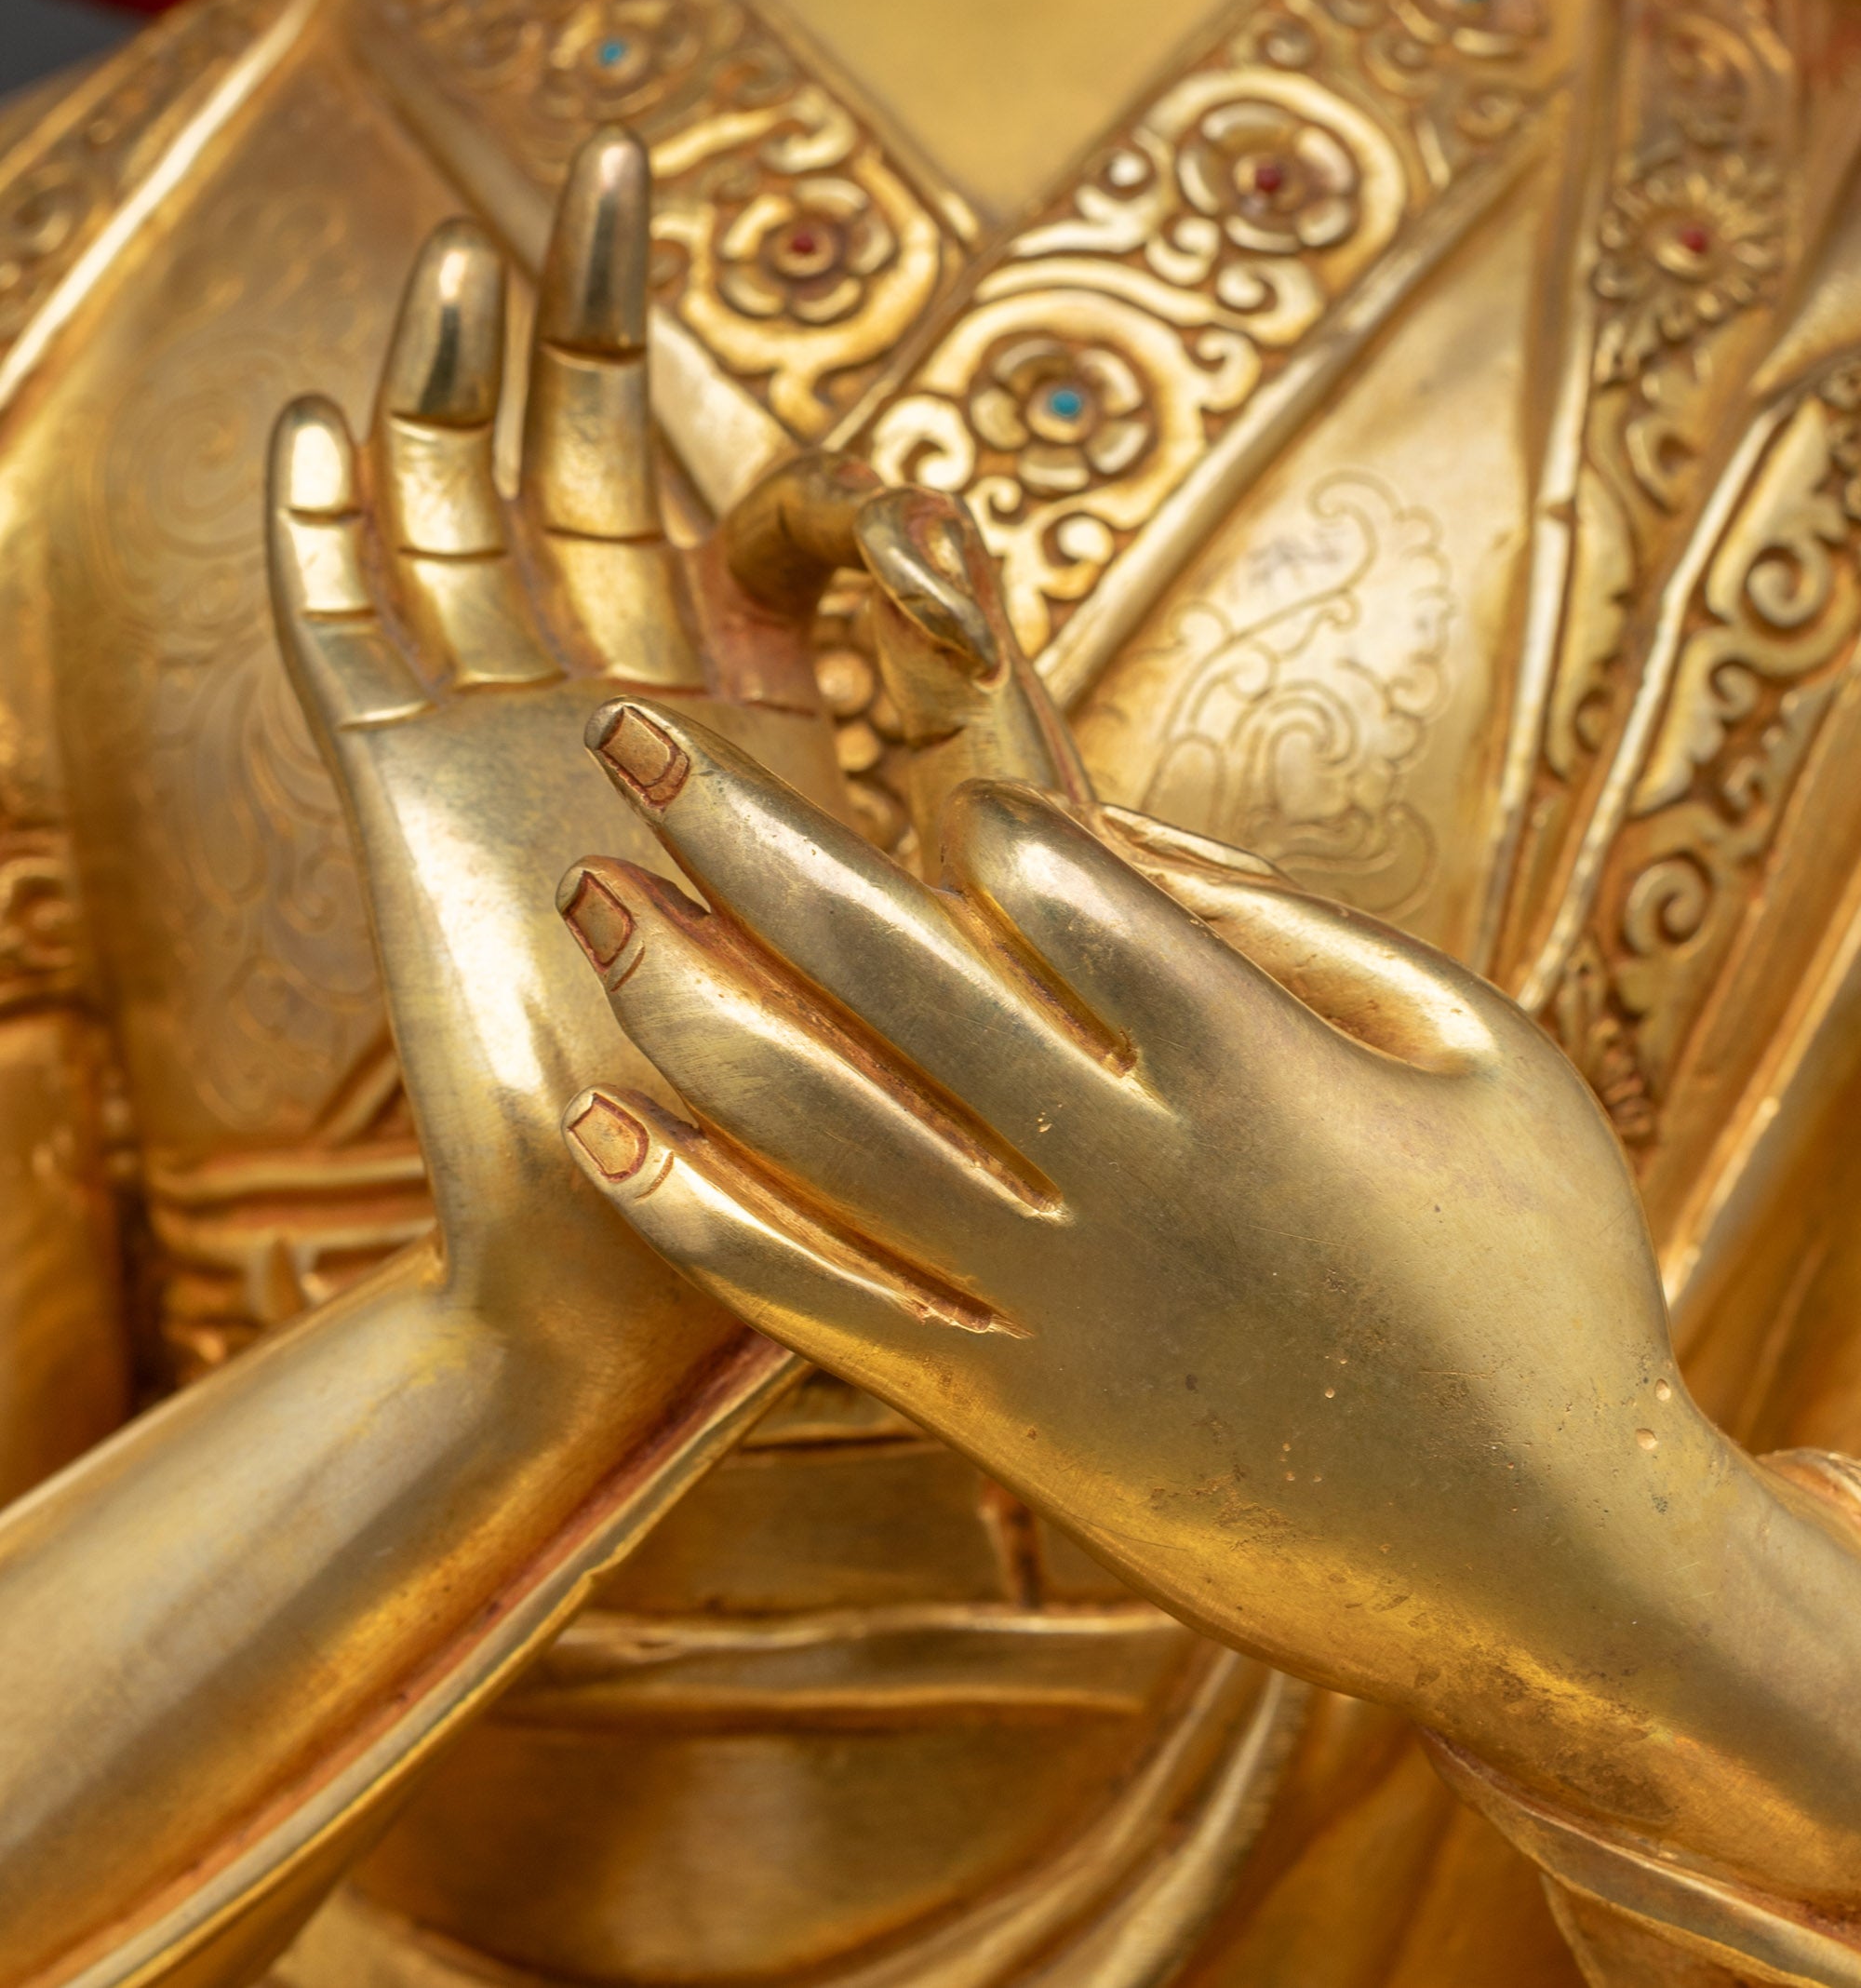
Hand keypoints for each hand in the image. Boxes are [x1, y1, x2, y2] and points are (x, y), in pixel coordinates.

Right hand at [267, 127, 872, 1315]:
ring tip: (467, 263)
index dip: (814, 476)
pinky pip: (341, 638)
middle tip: (614, 171)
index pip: (773, 528)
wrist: (658, 1273)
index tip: (887, 511)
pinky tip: (316, 427)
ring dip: (457, 392)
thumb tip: (954, 497)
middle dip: (606, 326)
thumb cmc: (835, 1120)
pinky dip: (314, 537)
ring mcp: (511, 738)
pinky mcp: (403, 796)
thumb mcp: (936, 893)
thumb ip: (963, 700)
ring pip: (463, 522)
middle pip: (604, 472)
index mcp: (777, 722)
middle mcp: (638, 703)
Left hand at [552, 687, 1860, 1893]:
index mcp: (1260, 1067)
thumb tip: (1118, 834)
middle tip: (632, 735)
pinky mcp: (1009, 1419)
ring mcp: (1056, 1307)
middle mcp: (1132, 1176)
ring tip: (590, 899)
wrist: (1550, 1569)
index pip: (1061, 888)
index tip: (864, 727)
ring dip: (686, 999)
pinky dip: (696, 1212)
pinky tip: (599, 1128)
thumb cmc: (1548, 1283)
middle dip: (746, 838)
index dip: (949, 800)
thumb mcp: (1487, 1060)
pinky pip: (818, 1302)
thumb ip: (1304, 934)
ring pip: (822, 1128)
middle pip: (892, 973)